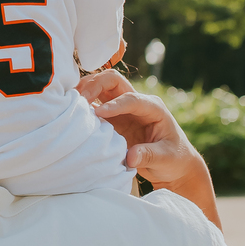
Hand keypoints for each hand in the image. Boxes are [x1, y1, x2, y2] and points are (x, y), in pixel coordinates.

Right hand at [79, 70, 221, 230]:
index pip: (131, 99)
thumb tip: (131, 157)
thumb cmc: (174, 159)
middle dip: (95, 85)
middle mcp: (136, 102)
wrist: (174, 164)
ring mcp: (122, 109)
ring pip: (100, 88)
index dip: (114, 104)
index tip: (99, 113)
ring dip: (85, 91)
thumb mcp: (166, 158)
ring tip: (70, 103)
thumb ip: (149, 156)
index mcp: (153, 107)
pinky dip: (83, 104)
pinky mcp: (112, 118)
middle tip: (79, 99)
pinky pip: (94, 104)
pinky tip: (71, 111)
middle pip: (112, 81)